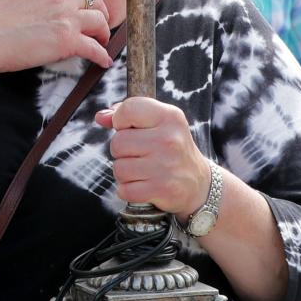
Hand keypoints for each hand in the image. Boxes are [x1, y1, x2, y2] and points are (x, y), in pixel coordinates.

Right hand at [0, 0, 111, 72]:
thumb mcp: (17, 0)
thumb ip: (37, 3)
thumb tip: (44, 15)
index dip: (86, 2)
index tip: (86, 10)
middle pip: (94, 2)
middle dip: (101, 13)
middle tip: (100, 25)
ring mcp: (66, 18)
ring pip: (99, 22)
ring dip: (103, 33)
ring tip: (102, 42)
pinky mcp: (67, 40)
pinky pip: (94, 48)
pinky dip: (102, 55)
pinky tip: (103, 61)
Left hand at [94, 97, 208, 215]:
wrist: (198, 184)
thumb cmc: (172, 150)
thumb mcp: (159, 124)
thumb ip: (129, 115)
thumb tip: (101, 117)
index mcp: (169, 117)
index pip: (128, 109)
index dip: (121, 121)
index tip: (130, 129)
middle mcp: (169, 139)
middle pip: (118, 142)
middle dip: (122, 151)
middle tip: (139, 155)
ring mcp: (166, 165)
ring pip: (118, 168)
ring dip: (125, 172)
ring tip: (142, 171)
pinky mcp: (162, 189)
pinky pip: (124, 189)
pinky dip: (128, 190)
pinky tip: (143, 185)